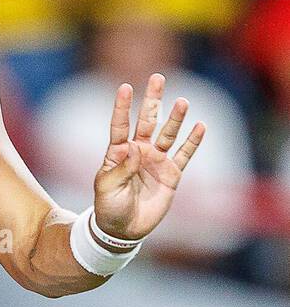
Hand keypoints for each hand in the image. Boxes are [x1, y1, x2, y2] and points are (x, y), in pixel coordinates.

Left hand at [93, 74, 205, 241]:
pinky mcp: (171, 174)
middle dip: (152, 100)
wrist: (123, 228)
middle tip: (158, 78)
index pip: (120, 125)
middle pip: (147, 120)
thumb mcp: (107, 188)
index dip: (122, 107)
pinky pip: (184, 155)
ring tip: (182, 101)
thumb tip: (133, 149)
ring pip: (167, 134)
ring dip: (175, 118)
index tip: (125, 87)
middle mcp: (138, 151)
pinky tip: (200, 126)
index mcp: (118, 152)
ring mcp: (156, 161)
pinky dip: (192, 142)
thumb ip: (120, 169)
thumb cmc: (109, 206)